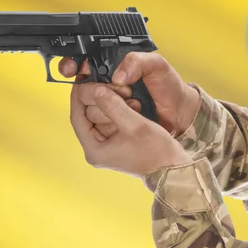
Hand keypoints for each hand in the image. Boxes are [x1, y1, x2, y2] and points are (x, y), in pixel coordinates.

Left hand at [70, 83, 191, 177]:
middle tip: (108, 84)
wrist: (171, 168)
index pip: (76, 117)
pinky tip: (125, 101)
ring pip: (97, 116)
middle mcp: (96, 150)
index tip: (82, 79)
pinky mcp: (115, 143)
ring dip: (108, 101)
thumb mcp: (134, 124)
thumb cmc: (156, 151)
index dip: (78, 96)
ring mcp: (105, 147)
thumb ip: (114, 106)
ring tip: (122, 92)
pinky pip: (109, 120)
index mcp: (94, 150)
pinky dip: (115, 109)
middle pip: (86, 116)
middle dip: (97, 97)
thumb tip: (96, 90)